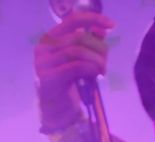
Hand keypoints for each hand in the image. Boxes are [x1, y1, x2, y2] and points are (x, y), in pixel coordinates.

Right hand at [35, 11, 115, 130]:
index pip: (72, 20)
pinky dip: (90, 68)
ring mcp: (43, 63)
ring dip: (96, 59)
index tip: (111, 25)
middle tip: (105, 61)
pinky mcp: (48, 78)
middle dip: (98, 47)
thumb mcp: (81, 59)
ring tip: (102, 69)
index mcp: (49, 38)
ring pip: (77, 51)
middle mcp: (43, 48)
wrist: (57, 109)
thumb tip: (102, 30)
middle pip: (78, 37)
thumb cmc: (69, 82)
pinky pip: (75, 66)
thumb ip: (90, 43)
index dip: (93, 19)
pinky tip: (96, 75)